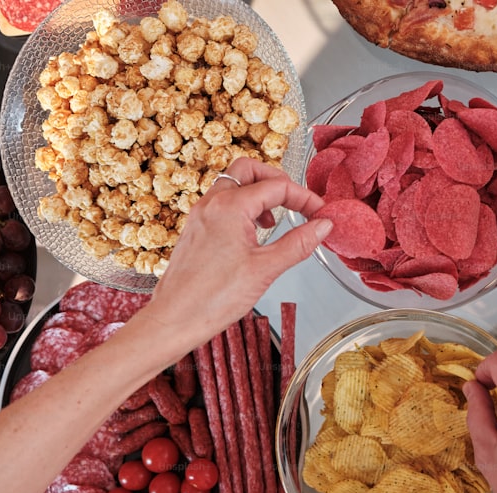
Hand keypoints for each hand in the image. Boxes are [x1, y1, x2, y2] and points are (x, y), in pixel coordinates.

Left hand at [142, 158, 329, 348]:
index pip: (277, 186)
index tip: (319, 212)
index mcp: (230, 207)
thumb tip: (322, 227)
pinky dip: (242, 208)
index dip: (304, 197)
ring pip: (232, 185)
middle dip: (277, 180)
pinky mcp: (195, 229)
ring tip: (275, 220)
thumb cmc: (211, 299)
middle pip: (249, 170)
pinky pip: (221, 203)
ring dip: (258, 194)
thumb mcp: (265, 269)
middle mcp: (211, 204)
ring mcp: (200, 215)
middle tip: (296, 201)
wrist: (174, 320)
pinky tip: (252, 233)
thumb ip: (298, 244)